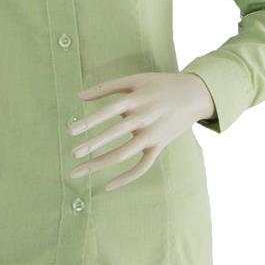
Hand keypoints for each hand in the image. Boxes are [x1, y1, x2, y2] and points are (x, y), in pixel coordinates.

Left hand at [67, 72, 215, 190]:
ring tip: (79, 170)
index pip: (109, 111)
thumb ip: (106, 87)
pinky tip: (107, 185)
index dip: (90, 121)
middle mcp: (144, 118)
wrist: (195, 94)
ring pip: (125, 154)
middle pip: (115, 134)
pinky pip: (142, 166)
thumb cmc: (159, 84)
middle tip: (73, 154)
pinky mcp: (160, 146)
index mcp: (137, 100)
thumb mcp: (135, 80)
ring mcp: (153, 135)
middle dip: (93, 145)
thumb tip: (78, 96)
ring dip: (101, 163)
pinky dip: (126, 177)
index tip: (70, 131)